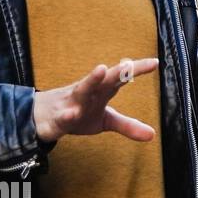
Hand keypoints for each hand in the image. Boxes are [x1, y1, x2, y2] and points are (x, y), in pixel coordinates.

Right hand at [32, 58, 158, 142]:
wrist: (41, 117)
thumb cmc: (78, 112)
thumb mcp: (106, 120)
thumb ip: (128, 125)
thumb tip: (152, 135)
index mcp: (102, 91)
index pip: (121, 78)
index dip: (136, 70)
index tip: (155, 62)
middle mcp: (89, 92)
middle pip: (104, 79)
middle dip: (118, 71)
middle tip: (130, 64)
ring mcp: (71, 103)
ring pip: (81, 89)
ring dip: (91, 80)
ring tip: (101, 69)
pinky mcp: (57, 118)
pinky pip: (61, 116)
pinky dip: (65, 115)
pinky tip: (70, 114)